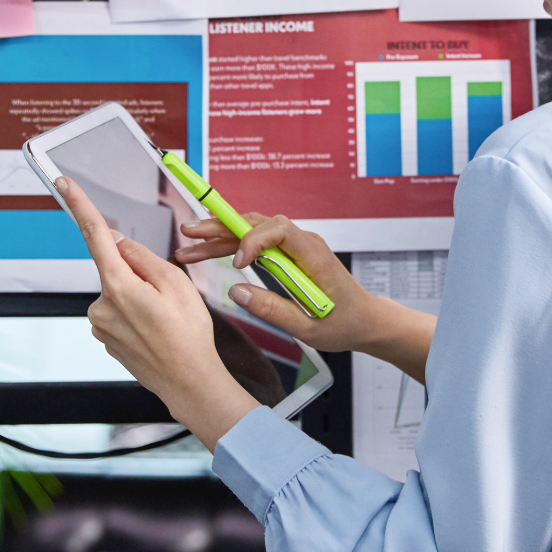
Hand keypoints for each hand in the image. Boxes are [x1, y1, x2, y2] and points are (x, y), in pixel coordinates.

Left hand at [58, 178, 260, 449]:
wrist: (189, 383)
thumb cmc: (188, 336)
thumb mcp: (176, 283)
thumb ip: (143, 257)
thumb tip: (121, 245)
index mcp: (118, 286)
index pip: (95, 236)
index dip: (80, 206)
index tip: (65, 185)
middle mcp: (102, 305)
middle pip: (117, 269)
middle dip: (140, 274)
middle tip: (168, 299)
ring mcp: (102, 325)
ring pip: (120, 292)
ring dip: (140, 298)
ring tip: (165, 320)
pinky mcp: (106, 339)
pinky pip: (121, 313)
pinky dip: (138, 316)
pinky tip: (157, 332)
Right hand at [174, 212, 434, 381]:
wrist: (364, 320)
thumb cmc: (344, 323)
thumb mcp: (309, 328)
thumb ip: (274, 311)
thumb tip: (238, 292)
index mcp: (313, 255)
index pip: (279, 230)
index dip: (254, 239)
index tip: (238, 263)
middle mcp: (302, 243)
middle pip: (257, 223)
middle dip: (221, 227)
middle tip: (189, 234)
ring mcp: (293, 247)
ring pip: (251, 230)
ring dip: (218, 236)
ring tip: (187, 246)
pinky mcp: (286, 255)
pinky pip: (255, 243)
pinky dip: (229, 245)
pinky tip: (207, 248)